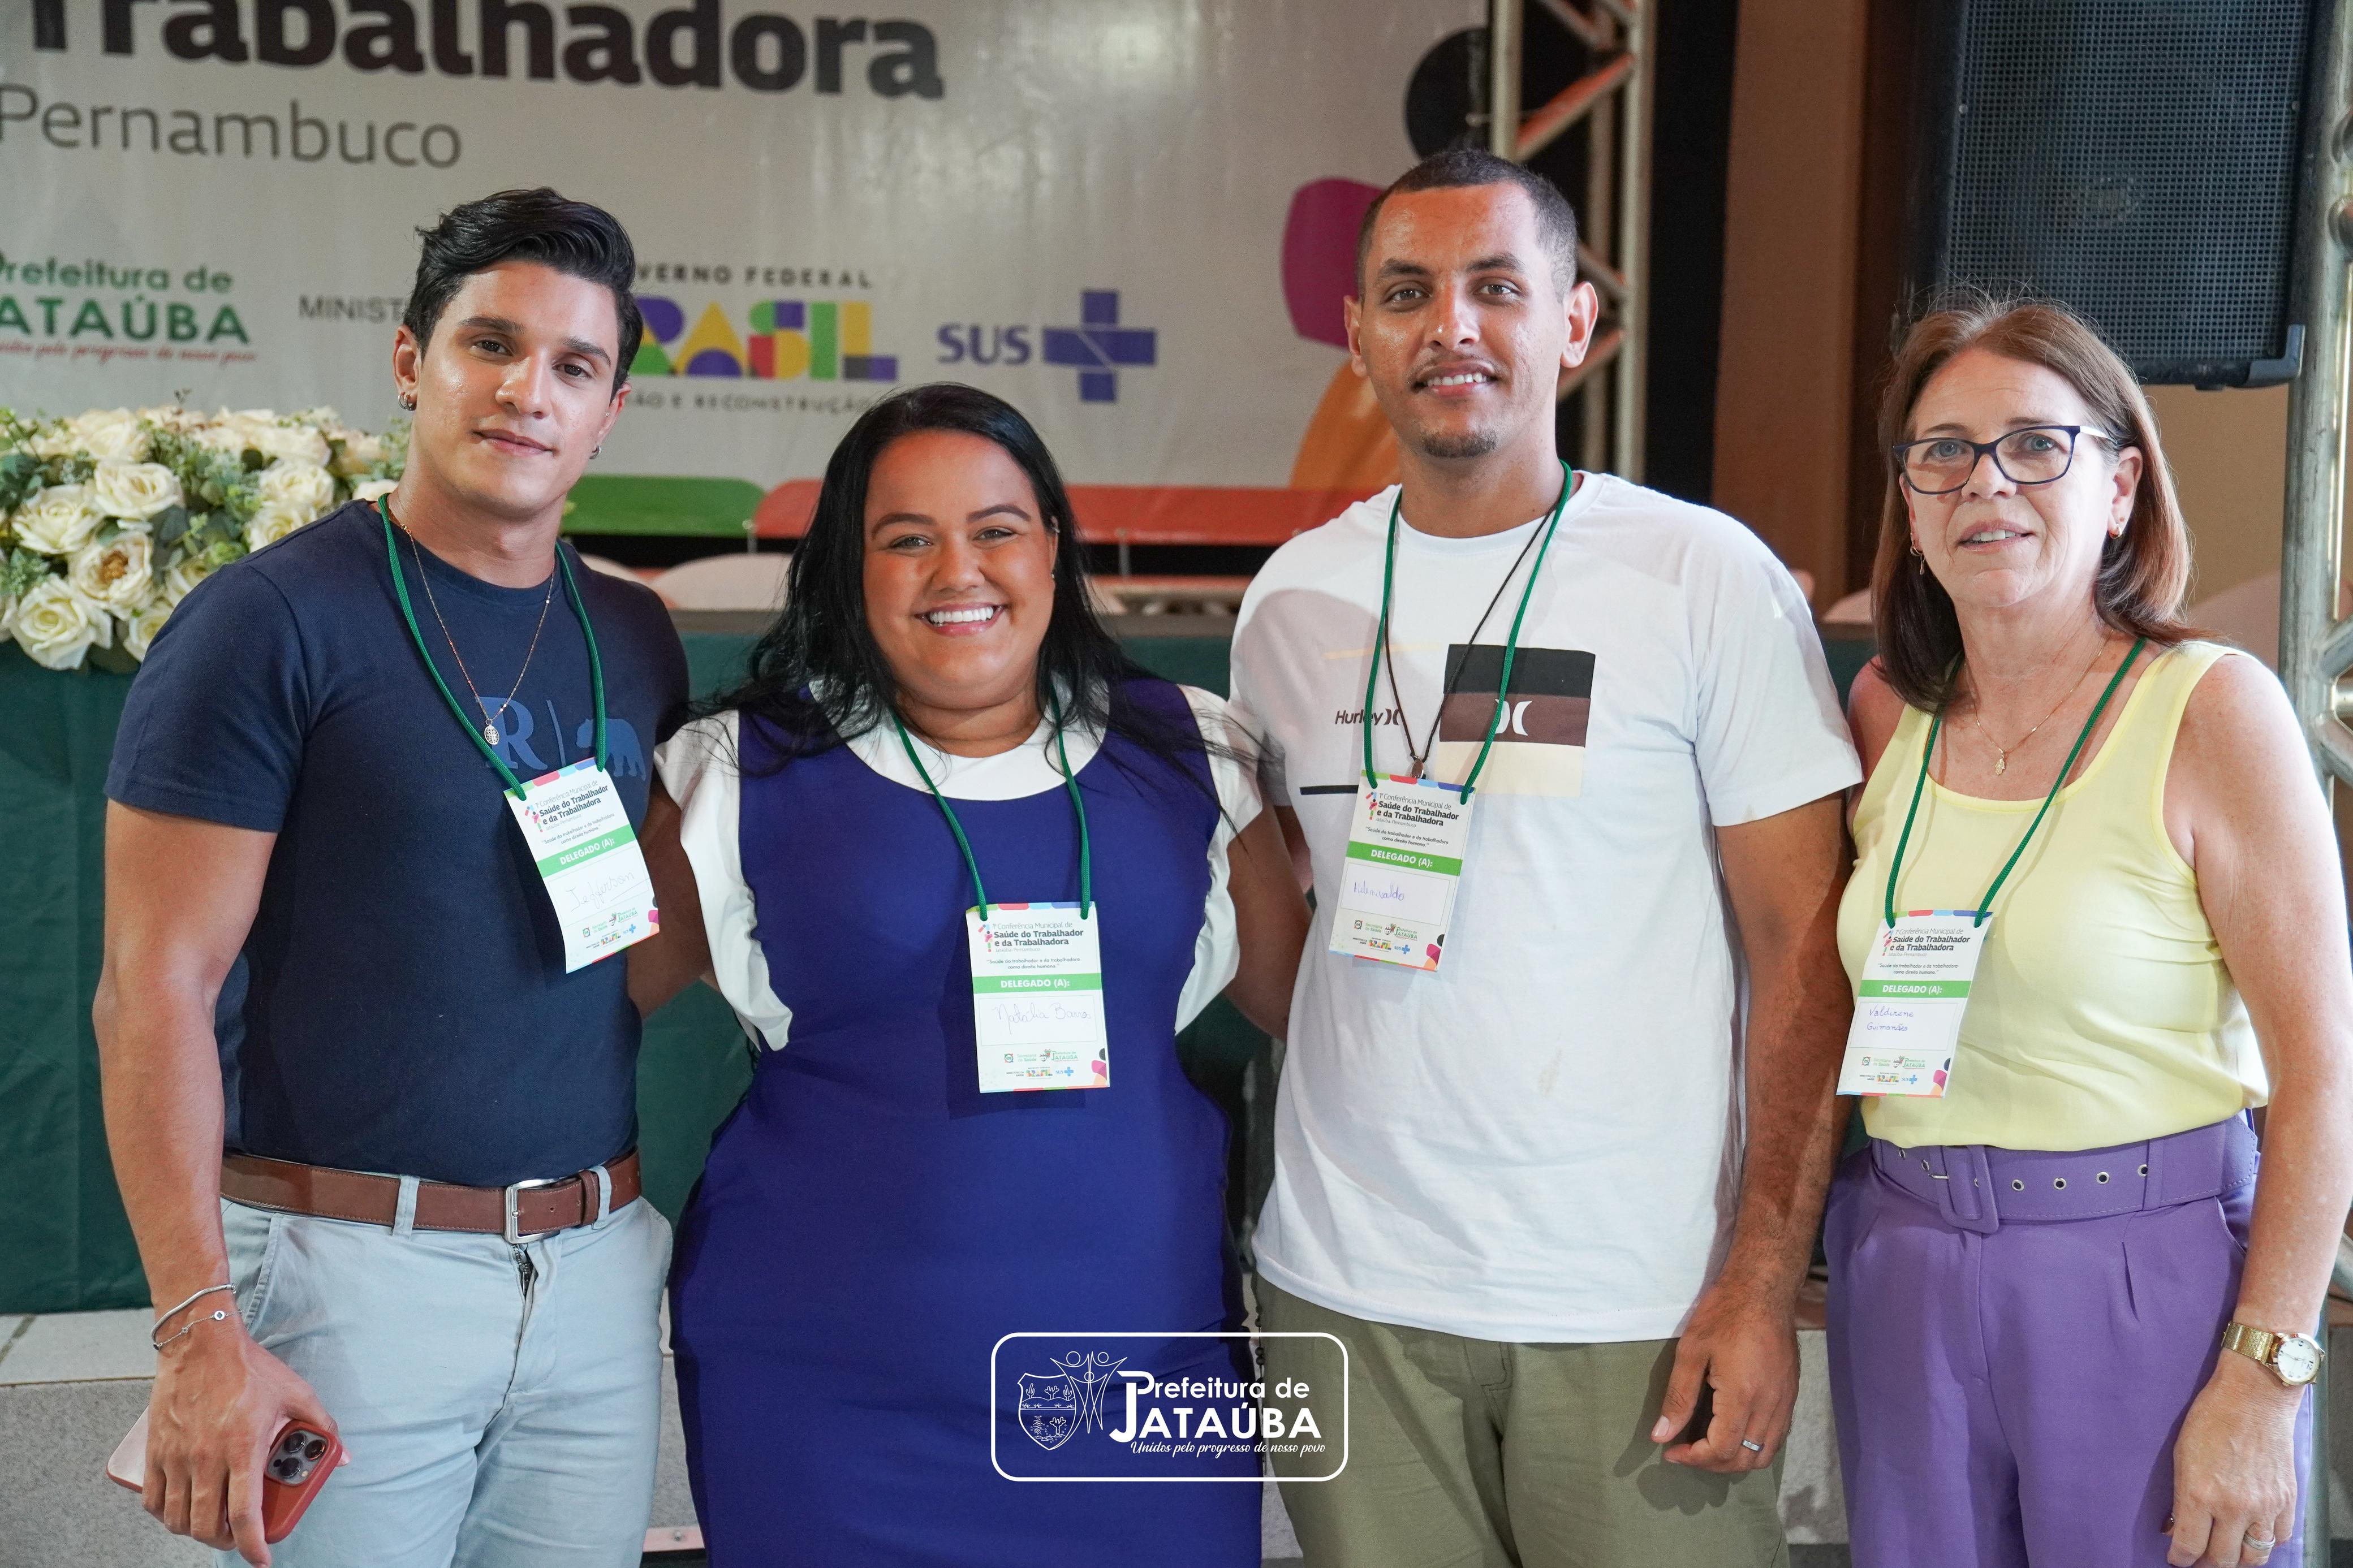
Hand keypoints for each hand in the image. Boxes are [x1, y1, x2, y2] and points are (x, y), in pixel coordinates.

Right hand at [144, 1315, 338, 1566]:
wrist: (202, 1341)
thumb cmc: (250, 1368)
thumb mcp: (297, 1394)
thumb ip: (321, 1427)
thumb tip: (343, 1455)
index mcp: (243, 1447)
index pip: (245, 1513)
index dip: (254, 1545)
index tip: (262, 1559)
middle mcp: (206, 1457)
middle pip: (208, 1525)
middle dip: (226, 1543)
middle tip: (240, 1539)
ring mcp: (176, 1456)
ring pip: (178, 1519)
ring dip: (196, 1532)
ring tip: (213, 1526)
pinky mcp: (155, 1450)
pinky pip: (153, 1500)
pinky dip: (165, 1515)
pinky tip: (181, 1511)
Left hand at [1649, 1276, 1797, 1472]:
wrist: (1763, 1290)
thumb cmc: (1723, 1314)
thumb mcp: (1691, 1351)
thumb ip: (1677, 1397)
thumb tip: (1660, 1434)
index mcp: (1743, 1396)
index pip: (1721, 1450)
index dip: (1693, 1459)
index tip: (1671, 1451)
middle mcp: (1770, 1406)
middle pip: (1745, 1460)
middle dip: (1712, 1464)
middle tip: (1686, 1451)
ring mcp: (1785, 1402)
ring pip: (1765, 1454)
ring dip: (1735, 1461)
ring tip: (1708, 1448)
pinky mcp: (1791, 1395)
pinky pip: (1776, 1437)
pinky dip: (1754, 1447)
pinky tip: (1733, 1432)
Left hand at [2167, 1353, 2300, 1566]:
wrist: (2253, 1398)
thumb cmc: (2211, 1418)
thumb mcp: (2181, 1456)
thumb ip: (2182, 1497)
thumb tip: (2176, 1525)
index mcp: (2200, 1495)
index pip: (2188, 1546)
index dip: (2179, 1558)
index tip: (2176, 1559)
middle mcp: (2234, 1507)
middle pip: (2223, 1560)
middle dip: (2206, 1563)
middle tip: (2199, 1558)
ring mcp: (2264, 1507)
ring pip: (2254, 1557)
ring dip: (2238, 1559)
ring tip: (2226, 1551)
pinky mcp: (2286, 1501)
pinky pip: (2279, 1538)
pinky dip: (2266, 1542)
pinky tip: (2253, 1533)